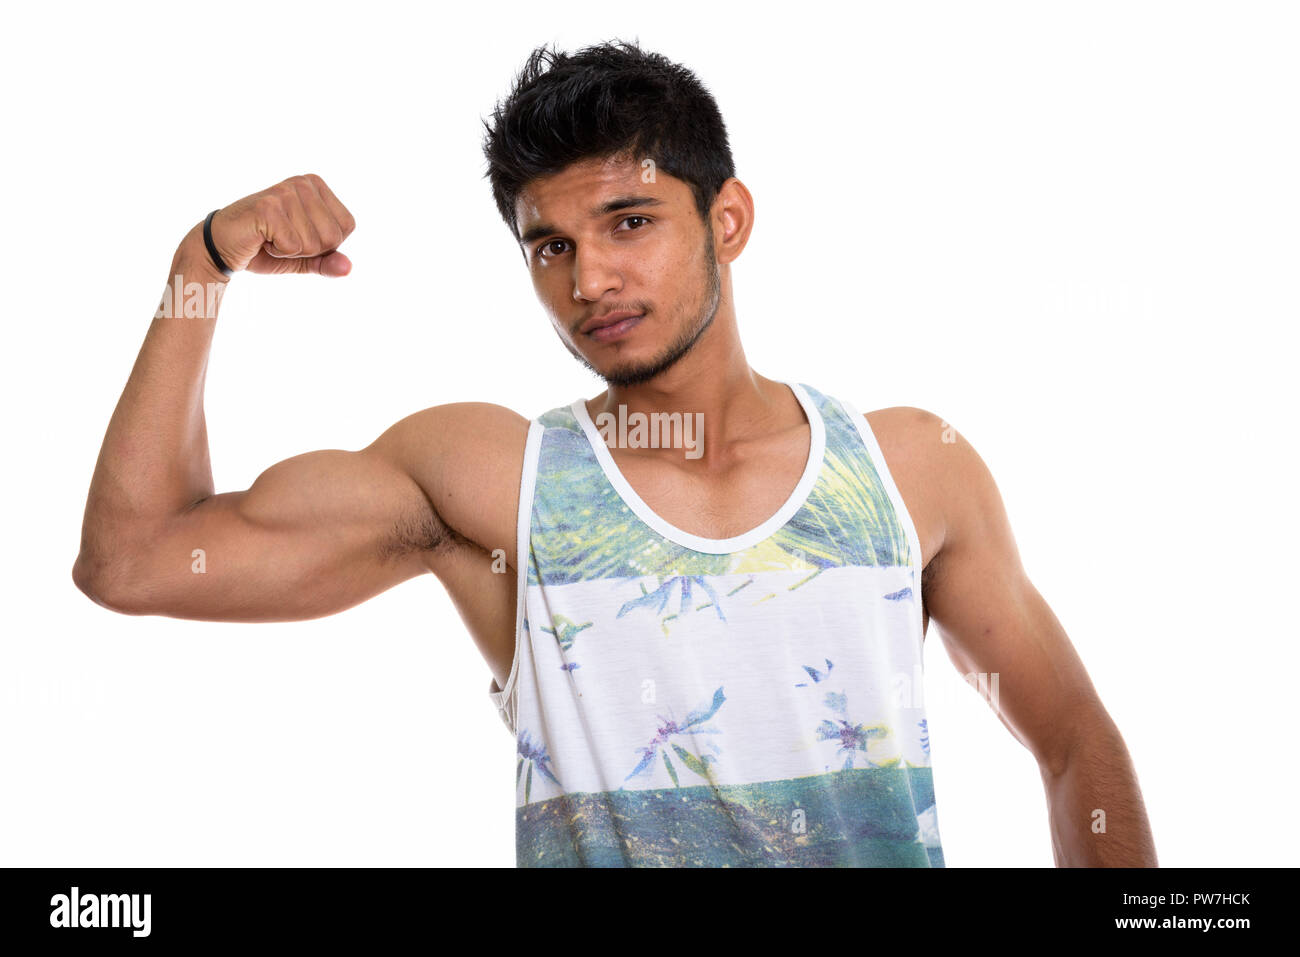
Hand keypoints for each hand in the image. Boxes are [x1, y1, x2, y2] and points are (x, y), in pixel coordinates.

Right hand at [207, 174, 355, 275]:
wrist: (222, 247)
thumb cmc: (265, 248)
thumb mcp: (304, 258)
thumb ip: (328, 261)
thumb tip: (348, 268)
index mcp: (315, 186)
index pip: (347, 226)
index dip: (325, 244)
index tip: (297, 236)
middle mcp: (302, 183)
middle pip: (333, 237)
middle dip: (309, 250)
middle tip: (282, 239)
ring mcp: (285, 192)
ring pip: (314, 244)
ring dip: (291, 251)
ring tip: (270, 237)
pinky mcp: (268, 208)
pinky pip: (293, 246)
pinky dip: (278, 252)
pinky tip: (261, 239)